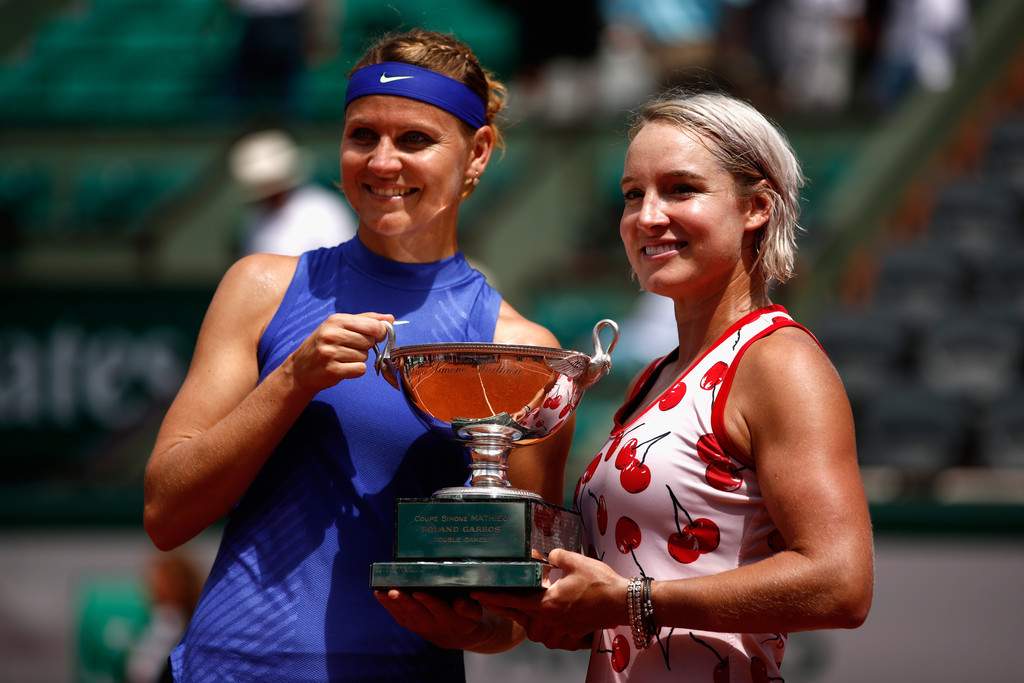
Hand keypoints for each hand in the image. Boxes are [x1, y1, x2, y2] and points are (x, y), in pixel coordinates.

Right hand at [287, 312, 392, 393]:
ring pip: (364, 356)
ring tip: (343, 358)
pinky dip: (356, 370)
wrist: (301, 368)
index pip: (372, 325)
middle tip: (351, 348)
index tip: (376, 336)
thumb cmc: (325, 344)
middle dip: (365, 347)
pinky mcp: (332, 370)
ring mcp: (330, 352)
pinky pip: (360, 369)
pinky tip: (343, 368)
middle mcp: (332, 334)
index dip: (379, 332)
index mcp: (336, 320)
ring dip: (358, 359)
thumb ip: (367, 320)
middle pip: (369, 341)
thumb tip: (390, 318)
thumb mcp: (341, 326)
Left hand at [374, 589, 507, 651]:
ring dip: (392, 604)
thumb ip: (469, 608)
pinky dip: (389, 607)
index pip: (438, 610)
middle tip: (393, 590)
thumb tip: (459, 602)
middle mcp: (434, 626)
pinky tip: (380, 595)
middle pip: (417, 613)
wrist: (462, 635)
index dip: (428, 602)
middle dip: (404, 602)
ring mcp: (422, 627)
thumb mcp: (476, 613)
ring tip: (381, 591)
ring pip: (405, 616)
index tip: (419, 592)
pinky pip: (400, 618)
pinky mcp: (414, 626)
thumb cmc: (470, 617)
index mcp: (451, 620)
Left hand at [473, 549, 626, 647]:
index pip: (512, 601)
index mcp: (546, 604)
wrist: (622, 603)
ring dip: (528, 617)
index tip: (475, 594)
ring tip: (528, 603)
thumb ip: (554, 556)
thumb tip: (543, 555)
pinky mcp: (569, 637)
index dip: (492, 597)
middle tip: (495, 597)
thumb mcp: (575, 561)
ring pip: (533, 628)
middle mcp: (549, 622)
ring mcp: (559, 632)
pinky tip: (551, 614)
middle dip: (508, 606)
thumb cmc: (600, 582)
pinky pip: (550, 634)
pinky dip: (546, 625)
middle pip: (519, 616)